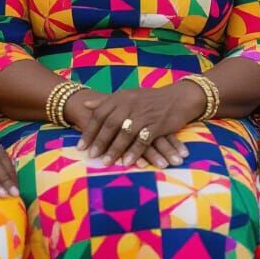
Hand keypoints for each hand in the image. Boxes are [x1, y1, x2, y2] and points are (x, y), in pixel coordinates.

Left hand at [68, 83, 203, 165]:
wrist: (178, 97)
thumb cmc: (150, 99)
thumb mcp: (128, 95)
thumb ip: (106, 101)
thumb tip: (86, 104)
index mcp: (121, 97)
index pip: (100, 114)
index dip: (90, 130)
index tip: (81, 146)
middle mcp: (131, 104)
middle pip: (110, 124)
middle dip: (99, 142)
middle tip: (91, 156)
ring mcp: (144, 114)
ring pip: (125, 133)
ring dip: (115, 149)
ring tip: (106, 163)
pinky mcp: (157, 125)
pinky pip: (143, 140)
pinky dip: (134, 152)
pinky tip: (127, 162)